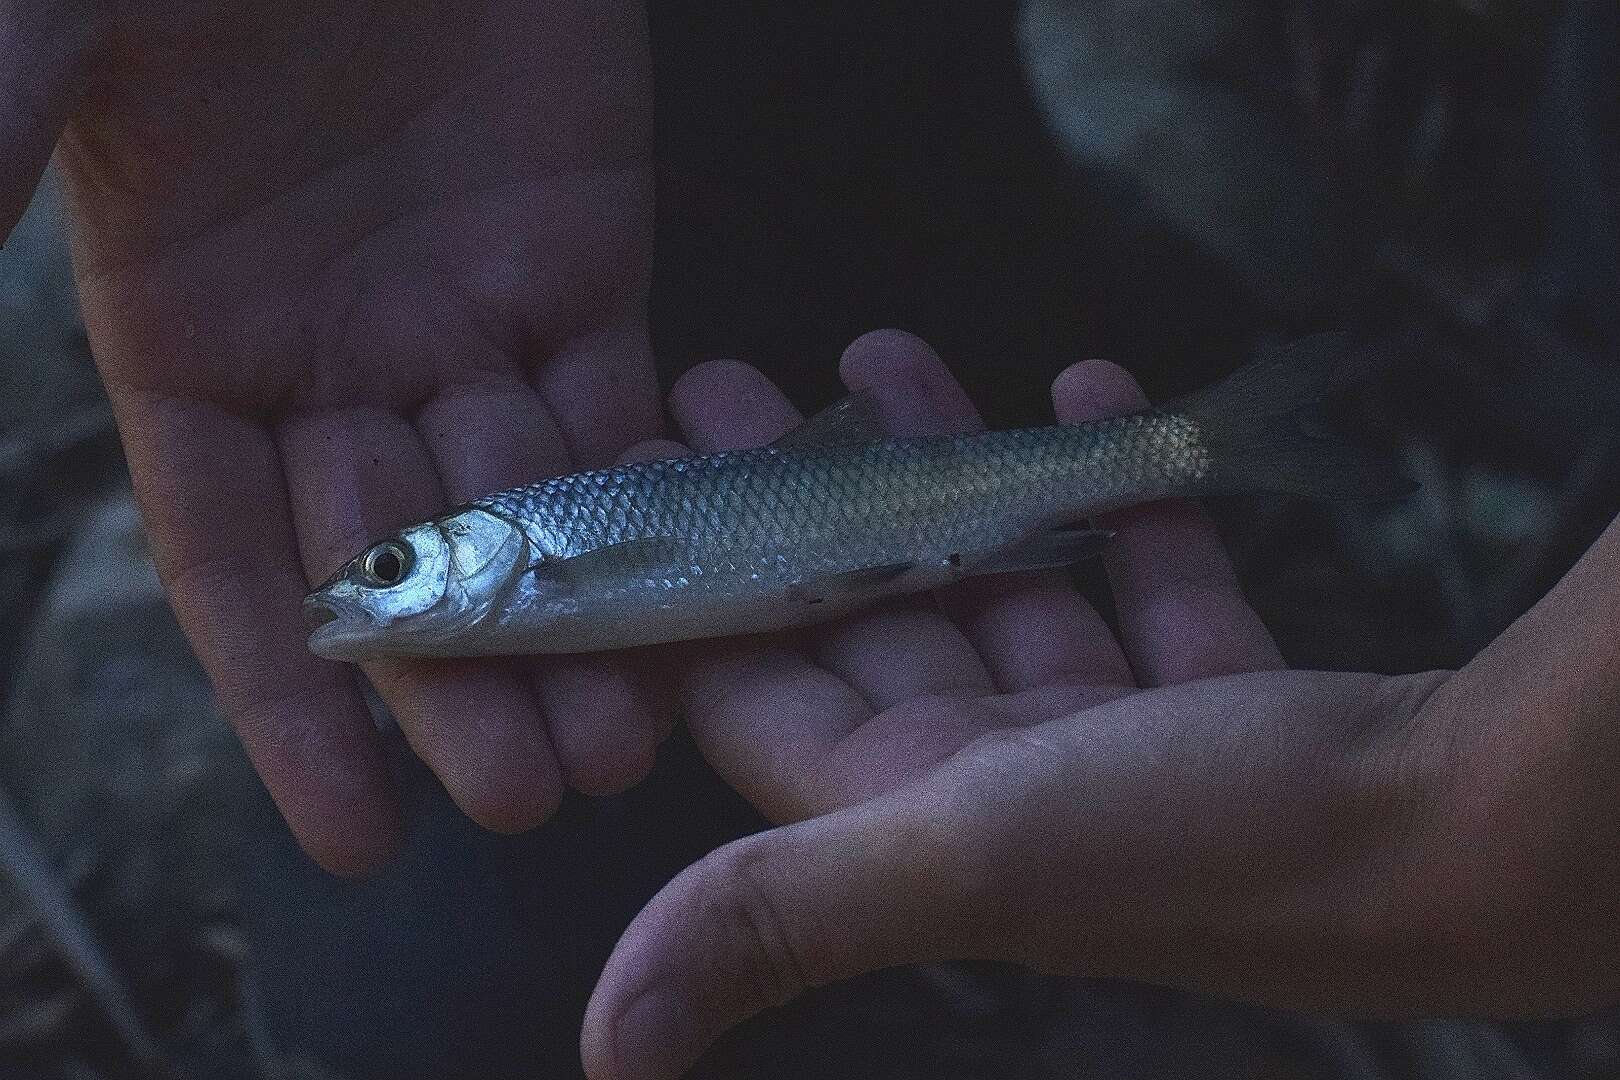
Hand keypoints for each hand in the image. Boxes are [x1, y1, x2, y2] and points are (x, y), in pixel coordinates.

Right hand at [1, 0, 657, 872]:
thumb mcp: (55, 25)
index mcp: (191, 344)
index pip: (235, 569)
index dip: (290, 705)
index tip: (352, 831)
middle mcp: (331, 360)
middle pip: (409, 566)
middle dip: (468, 689)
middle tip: (530, 798)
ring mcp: (463, 320)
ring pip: (534, 512)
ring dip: (584, 627)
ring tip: (626, 738)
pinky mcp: (582, 266)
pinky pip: (626, 410)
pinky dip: (662, 499)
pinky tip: (697, 588)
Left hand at [579, 331, 1462, 1078]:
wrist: (1454, 836)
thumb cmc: (1200, 844)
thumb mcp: (965, 857)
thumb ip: (779, 913)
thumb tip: (608, 1050)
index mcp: (908, 811)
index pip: (759, 687)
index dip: (688, 582)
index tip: (647, 464)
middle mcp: (993, 782)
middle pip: (862, 614)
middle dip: (797, 496)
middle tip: (737, 378)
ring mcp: (1107, 739)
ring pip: (993, 581)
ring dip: (939, 471)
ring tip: (888, 355)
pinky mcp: (1212, 698)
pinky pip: (1135, 572)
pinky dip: (1107, 487)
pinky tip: (1086, 387)